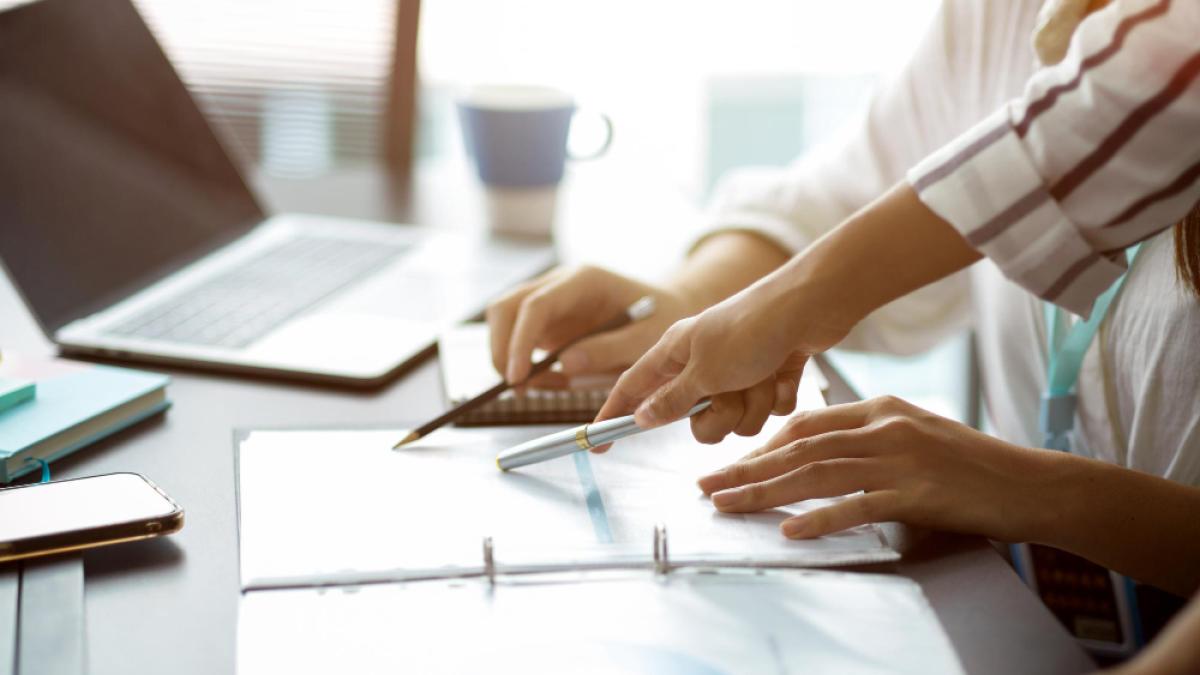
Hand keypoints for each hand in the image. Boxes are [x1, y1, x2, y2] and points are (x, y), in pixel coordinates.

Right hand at [485, 265, 700, 385]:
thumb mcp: (647, 338)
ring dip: (507, 357)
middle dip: (501, 348)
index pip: (536, 305)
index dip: (520, 341)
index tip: (518, 377)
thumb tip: (566, 364)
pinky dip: (525, 367)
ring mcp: (549, 304)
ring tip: (534, 388)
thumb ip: (610, 349)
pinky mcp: (547, 323)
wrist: (667, 309)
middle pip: (506, 307)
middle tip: (516, 387)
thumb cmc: (661, 319)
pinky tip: (553, 383)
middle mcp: (558, 286)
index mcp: (583, 280)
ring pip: (504, 322)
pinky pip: (520, 344)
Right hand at [595, 268, 849, 440]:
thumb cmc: (753, 330)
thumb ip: (672, 400)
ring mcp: (739, 368)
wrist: (812, 305)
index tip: (596, 446)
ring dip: (753, 406)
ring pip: (736, 419)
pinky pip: (768, 410)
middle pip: (696, 419)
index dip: (614, 416)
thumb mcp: (704, 372)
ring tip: (764, 377)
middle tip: (729, 396)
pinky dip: (778, 395)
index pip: (633, 388)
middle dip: (718, 418)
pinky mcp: (771, 374)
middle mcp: (704, 360)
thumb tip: (642, 417)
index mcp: (676, 351)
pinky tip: (785, 372)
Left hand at [695, 396, 1058, 541]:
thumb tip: (820, 454)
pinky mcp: (918, 494)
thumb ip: (868, 439)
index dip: (764, 445)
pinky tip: (791, 530)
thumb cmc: (970, 464)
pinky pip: (859, 506)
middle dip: (747, 468)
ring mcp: (901, 459)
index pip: (806, 424)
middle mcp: (884, 428)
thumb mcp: (914, 435)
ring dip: (766, 492)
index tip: (734, 465)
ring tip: (729, 505)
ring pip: (817, 474)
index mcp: (880, 410)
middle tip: (708, 486)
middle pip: (799, 448)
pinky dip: (822, 519)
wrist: (1029, 483)